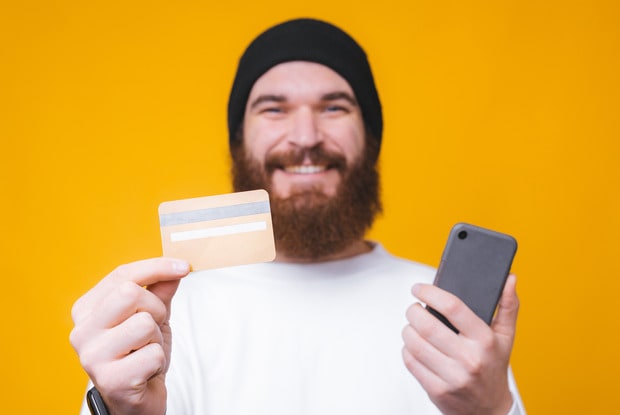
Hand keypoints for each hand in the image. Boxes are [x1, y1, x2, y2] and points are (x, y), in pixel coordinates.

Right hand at [70, 258, 189, 414]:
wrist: (137, 399)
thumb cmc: (140, 354)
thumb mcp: (152, 317)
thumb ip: (160, 291)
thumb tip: (175, 268)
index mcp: (87, 310)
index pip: (122, 274)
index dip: (157, 267)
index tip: (183, 267)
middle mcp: (82, 331)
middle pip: (130, 293)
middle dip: (155, 308)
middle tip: (153, 328)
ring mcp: (93, 356)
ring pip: (143, 323)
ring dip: (156, 338)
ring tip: (146, 351)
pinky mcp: (110, 379)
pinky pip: (152, 354)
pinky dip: (158, 361)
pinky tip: (146, 370)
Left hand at [402, 274, 518, 414]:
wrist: (489, 411)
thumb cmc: (494, 368)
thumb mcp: (506, 338)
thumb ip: (508, 306)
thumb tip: (510, 279)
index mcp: (485, 340)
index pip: (453, 307)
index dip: (431, 293)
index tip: (418, 288)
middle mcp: (469, 358)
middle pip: (427, 325)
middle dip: (413, 312)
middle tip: (414, 309)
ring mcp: (452, 376)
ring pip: (414, 343)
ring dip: (407, 330)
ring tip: (413, 327)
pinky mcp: (437, 390)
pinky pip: (410, 362)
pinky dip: (407, 350)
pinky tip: (415, 347)